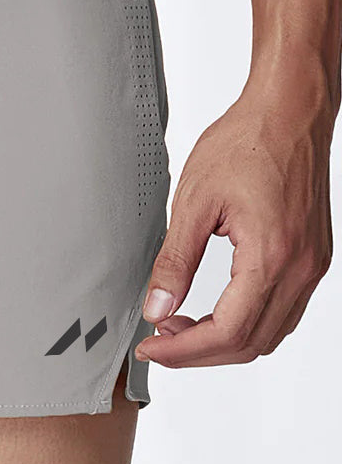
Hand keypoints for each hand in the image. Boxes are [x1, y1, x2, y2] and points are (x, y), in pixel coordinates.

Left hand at [135, 86, 332, 368]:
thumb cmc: (247, 142)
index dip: (184, 351)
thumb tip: (157, 309)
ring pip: (270, 334)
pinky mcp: (313, 257)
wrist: (289, 112)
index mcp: (272, 255)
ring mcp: (312, 265)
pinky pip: (283, 311)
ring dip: (224, 340)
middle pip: (251, 344)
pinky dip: (247, 322)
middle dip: (199, 352)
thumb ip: (174, 263)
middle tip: (159, 341)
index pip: (228, 331)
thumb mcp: (193, 202)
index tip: (151, 348)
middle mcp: (301, 268)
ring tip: (180, 325)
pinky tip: (215, 309)